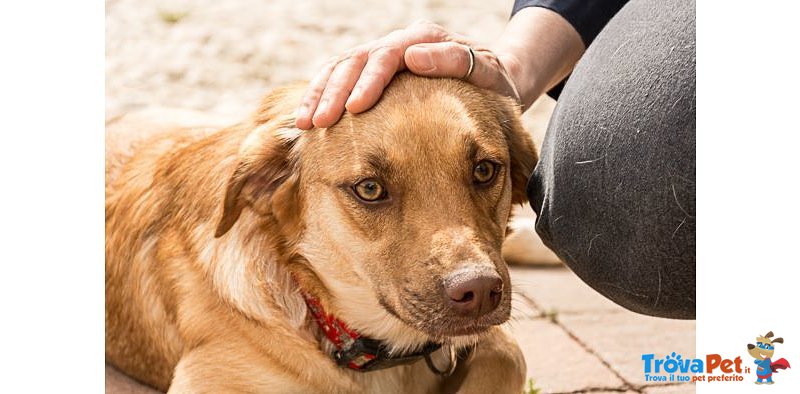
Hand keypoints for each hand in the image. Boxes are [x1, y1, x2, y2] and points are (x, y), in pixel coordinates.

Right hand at [295, 21, 520, 129]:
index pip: (388, 55)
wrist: (494, 80)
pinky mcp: (375, 73)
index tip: (355, 108)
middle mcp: (400, 43)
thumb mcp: (487, 72)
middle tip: (321, 122)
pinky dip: (321, 96)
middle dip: (334, 92)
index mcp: (424, 38)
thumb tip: (413, 58)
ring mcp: (384, 56)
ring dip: (319, 94)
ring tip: (306, 123)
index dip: (368, 81)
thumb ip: (455, 61)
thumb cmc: (493, 83)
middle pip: (356, 60)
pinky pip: (340, 78)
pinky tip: (308, 118)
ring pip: (341, 67)